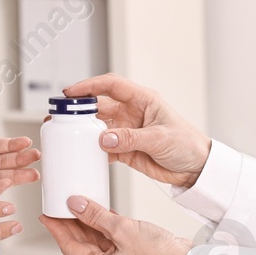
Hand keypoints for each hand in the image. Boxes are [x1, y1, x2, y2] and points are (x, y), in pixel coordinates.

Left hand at [40, 195, 190, 254]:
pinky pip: (110, 237)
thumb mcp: (122, 230)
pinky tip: (101, 209)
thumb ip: (97, 216)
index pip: (69, 247)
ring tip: (77, 203)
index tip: (46, 215)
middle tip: (58, 206)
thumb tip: (76, 204)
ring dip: (86, 222)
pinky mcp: (131, 253)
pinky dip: (103, 223)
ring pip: (95, 239)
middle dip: (69, 224)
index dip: (56, 229)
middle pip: (81, 243)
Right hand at [62, 75, 210, 187]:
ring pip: (97, 127)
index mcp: (142, 100)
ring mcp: (126, 131)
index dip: (89, 86)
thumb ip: (131, 138)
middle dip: (78, 110)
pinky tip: (82, 155)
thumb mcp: (160, 138)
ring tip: (65, 136)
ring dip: (82, 132)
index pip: (110, 86)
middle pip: (98, 106)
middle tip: (59, 116)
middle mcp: (131, 112)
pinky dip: (91, 151)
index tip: (71, 92)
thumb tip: (105, 138)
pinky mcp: (124, 149)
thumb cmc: (187, 144)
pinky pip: (102, 148)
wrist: (196, 168)